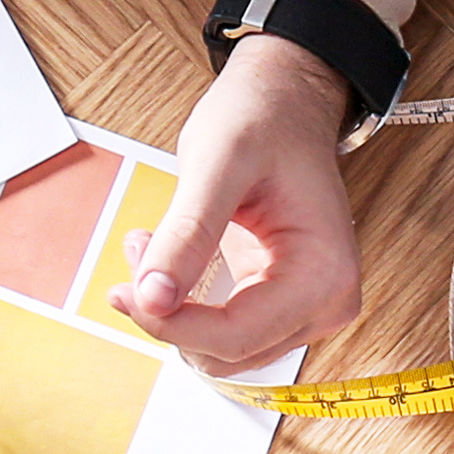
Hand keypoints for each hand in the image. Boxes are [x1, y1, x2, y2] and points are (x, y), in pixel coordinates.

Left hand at [126, 33, 367, 373]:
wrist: (285, 103)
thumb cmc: (264, 120)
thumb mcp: (217, 165)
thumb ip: (187, 234)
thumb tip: (152, 297)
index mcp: (325, 274)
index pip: (236, 336)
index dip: (172, 323)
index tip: (127, 287)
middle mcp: (326, 303)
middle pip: (227, 350)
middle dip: (170, 313)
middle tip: (139, 249)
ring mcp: (306, 308)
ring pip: (219, 349)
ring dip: (173, 311)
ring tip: (152, 245)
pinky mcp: (280, 304)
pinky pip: (221, 330)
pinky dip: (184, 305)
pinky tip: (165, 257)